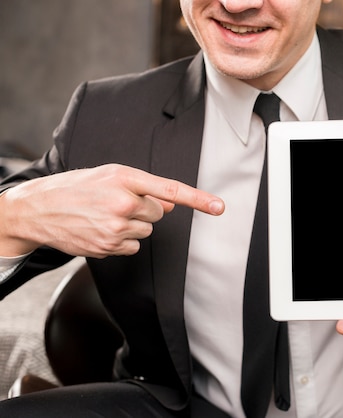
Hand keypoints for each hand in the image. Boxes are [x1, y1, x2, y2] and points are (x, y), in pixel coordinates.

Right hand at [0, 164, 224, 257]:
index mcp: (125, 179)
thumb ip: (144, 188)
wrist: (39, 209)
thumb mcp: (110, 176)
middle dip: (143, 209)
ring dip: (132, 225)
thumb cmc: (77, 188)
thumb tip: (172, 203)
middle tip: (116, 204)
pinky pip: (134, 247)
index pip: (170, 190)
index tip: (219, 207)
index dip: (198, 199)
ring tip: (105, 216)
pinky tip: (102, 230)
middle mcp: (123, 203)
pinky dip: (123, 241)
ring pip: (146, 231)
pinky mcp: (109, 247)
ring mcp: (116, 228)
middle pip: (158, 213)